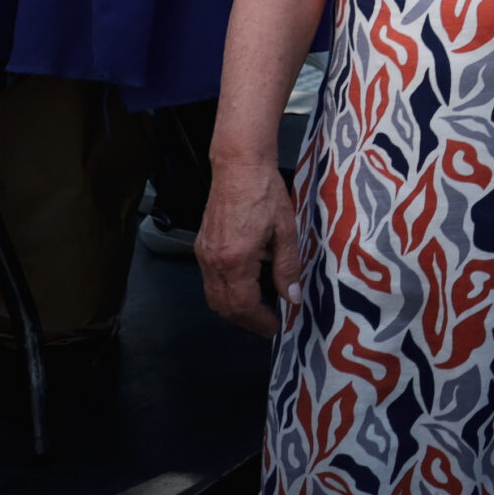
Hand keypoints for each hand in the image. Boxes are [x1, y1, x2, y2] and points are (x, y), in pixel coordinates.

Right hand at [198, 158, 300, 335]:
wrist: (239, 167)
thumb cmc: (266, 194)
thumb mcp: (286, 232)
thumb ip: (287, 268)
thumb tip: (292, 298)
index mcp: (235, 259)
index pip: (243, 306)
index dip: (260, 321)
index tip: (277, 327)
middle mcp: (213, 261)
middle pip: (224, 307)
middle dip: (246, 321)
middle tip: (269, 324)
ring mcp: (203, 254)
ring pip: (213, 297)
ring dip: (234, 310)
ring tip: (259, 311)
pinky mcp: (202, 246)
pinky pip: (210, 281)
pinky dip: (226, 293)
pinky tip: (245, 289)